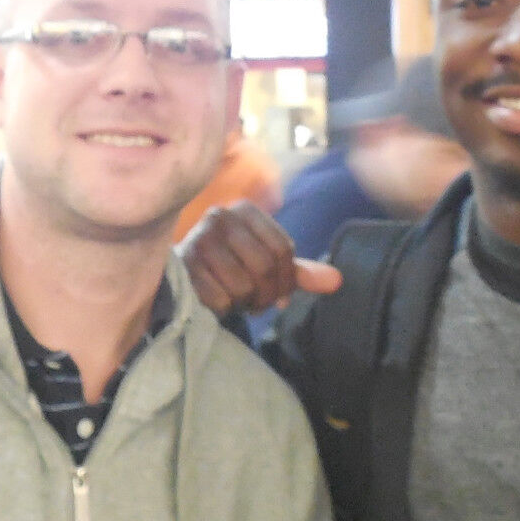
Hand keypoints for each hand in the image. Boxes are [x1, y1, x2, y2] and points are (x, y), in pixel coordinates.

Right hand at [178, 202, 340, 315]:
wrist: (182, 274)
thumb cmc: (230, 267)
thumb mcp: (266, 264)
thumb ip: (299, 272)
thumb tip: (337, 281)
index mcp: (246, 211)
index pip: (284, 250)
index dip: (287, 281)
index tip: (280, 296)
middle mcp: (220, 217)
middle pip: (264, 268)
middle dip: (266, 296)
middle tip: (258, 303)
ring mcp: (199, 240)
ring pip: (242, 286)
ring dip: (245, 303)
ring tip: (237, 299)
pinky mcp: (183, 267)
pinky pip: (220, 299)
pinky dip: (224, 309)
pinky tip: (218, 300)